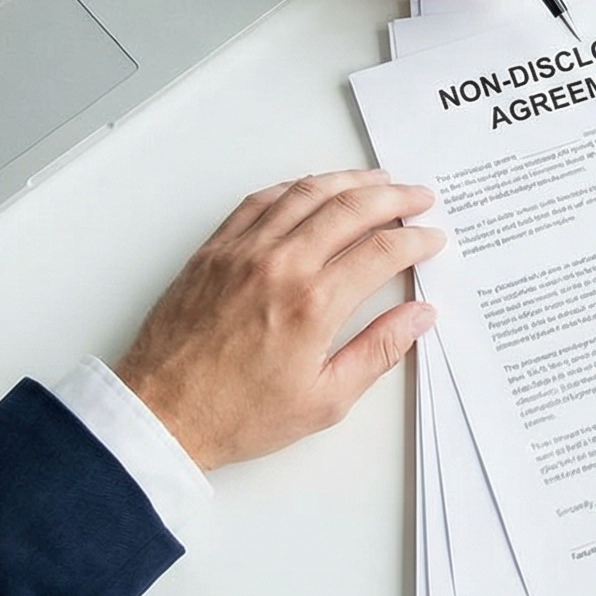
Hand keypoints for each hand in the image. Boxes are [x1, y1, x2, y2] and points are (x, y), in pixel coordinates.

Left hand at [115, 170, 442, 469]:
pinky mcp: (215, 250)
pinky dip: (294, 187)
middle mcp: (281, 265)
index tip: (431, 239)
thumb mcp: (324, 400)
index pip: (381, 252)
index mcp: (313, 304)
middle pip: (350, 208)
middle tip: (418, 197)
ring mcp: (244, 251)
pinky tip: (311, 188)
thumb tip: (419, 317)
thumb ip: (378, 351)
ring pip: (306, 193)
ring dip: (348, 180)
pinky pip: (261, 201)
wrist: (164, 413)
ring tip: (376, 180)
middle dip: (393, 198)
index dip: (415, 241)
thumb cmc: (238, 414)